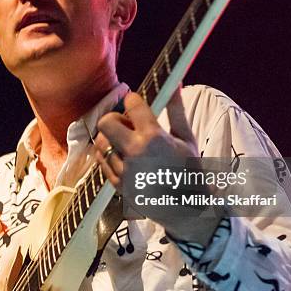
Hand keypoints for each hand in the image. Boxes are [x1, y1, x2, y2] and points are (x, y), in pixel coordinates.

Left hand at [95, 89, 218, 243]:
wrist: (188, 208)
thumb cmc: (190, 170)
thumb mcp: (186, 137)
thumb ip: (176, 109)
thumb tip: (174, 83)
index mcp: (154, 137)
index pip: (132, 104)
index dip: (133, 100)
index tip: (137, 103)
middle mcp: (135, 152)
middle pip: (106, 122)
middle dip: (115, 118)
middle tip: (128, 124)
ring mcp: (124, 170)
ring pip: (101, 143)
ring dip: (111, 138)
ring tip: (126, 142)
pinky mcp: (118, 185)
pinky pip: (102, 163)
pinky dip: (109, 156)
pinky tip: (124, 157)